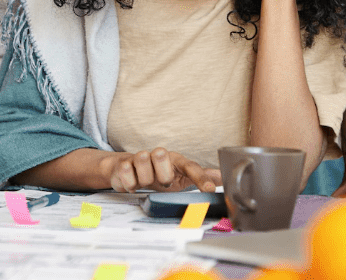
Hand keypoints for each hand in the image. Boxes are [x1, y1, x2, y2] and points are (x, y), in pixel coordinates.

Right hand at [105, 148, 220, 192]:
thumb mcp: (180, 177)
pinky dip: (129, 183)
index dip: (200, 177)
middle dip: (161, 174)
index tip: (209, 189)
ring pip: (143, 165)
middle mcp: (159, 155)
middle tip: (160, 182)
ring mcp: (140, 157)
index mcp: (176, 160)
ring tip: (145, 182)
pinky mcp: (124, 163)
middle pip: (161, 155)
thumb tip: (221, 176)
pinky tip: (132, 182)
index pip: (191, 166)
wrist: (129, 171)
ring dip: (144, 180)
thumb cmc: (159, 175)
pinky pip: (126, 173)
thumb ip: (201, 176)